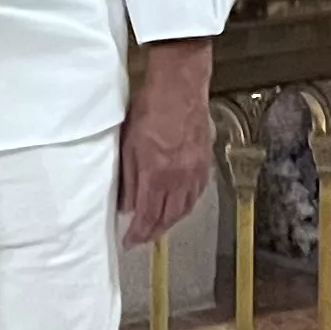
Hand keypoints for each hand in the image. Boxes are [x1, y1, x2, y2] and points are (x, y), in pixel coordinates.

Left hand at [118, 42, 215, 249]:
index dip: (138, 234)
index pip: (147, 216)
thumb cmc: (150, 109)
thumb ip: (128, 178)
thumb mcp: (128, 144)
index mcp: (157, 174)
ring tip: (158, 227)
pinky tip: (178, 205)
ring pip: (184, 209)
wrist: (180, 87)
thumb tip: (125, 205)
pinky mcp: (205, 163)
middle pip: (168, 217)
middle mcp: (179, 178)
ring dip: (170, 222)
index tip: (129, 242)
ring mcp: (195, 171)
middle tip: (142, 239)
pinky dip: (185, 205)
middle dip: (154, 232)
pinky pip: (196, 194)